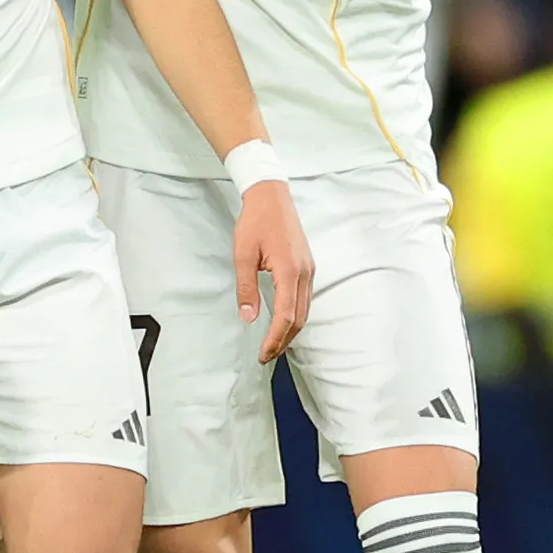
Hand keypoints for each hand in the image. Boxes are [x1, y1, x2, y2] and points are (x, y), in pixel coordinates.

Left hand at [234, 178, 312, 359]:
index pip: (285, 315)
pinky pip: (305, 299)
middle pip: (299, 318)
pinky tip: (283, 323)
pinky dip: (295, 316)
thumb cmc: (255, 221)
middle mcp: (304, 273)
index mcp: (289, 270)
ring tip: (274, 345)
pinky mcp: (308, 267)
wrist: (271, 196)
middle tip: (267, 356)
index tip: (263, 353)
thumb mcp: (243, 254)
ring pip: (304, 310)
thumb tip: (248, 317)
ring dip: (291, 331)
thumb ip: (246, 288)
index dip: (275, 338)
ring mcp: (309, 270)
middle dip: (284, 340)